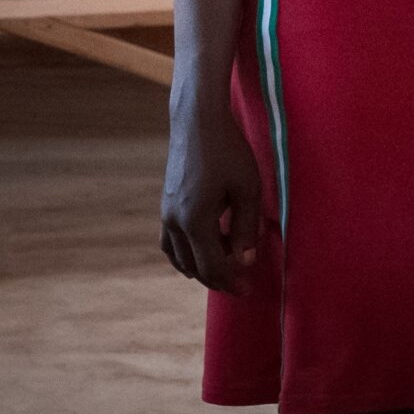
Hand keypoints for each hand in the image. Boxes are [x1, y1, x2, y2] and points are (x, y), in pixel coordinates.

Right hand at [160, 96, 262, 293]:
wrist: (198, 123)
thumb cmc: (228, 152)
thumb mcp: (247, 189)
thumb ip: (246, 227)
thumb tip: (245, 261)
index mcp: (195, 221)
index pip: (212, 266)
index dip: (231, 281)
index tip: (248, 290)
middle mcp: (175, 222)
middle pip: (194, 266)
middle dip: (218, 279)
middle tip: (240, 286)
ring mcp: (166, 214)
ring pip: (179, 256)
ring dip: (201, 269)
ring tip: (224, 272)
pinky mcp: (166, 205)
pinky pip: (171, 242)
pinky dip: (186, 255)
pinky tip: (201, 253)